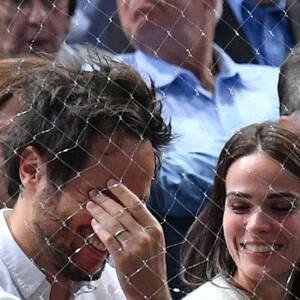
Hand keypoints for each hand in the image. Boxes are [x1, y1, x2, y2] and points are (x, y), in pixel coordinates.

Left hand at [86, 179, 170, 299]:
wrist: (152, 292)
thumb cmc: (151, 265)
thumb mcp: (154, 241)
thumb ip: (142, 225)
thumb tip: (124, 207)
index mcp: (155, 228)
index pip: (136, 204)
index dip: (122, 191)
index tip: (111, 183)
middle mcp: (146, 235)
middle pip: (122, 211)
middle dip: (105, 199)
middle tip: (93, 193)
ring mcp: (135, 247)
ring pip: (113, 223)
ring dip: (99, 211)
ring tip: (89, 204)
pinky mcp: (123, 258)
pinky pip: (108, 238)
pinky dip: (99, 228)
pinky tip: (93, 222)